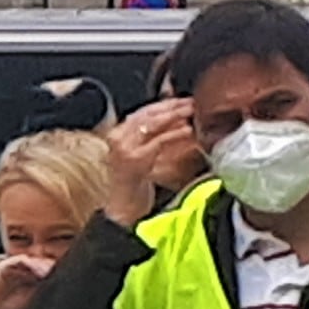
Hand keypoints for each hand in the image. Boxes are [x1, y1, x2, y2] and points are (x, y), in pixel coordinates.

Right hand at [108, 98, 203, 217]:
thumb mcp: (142, 155)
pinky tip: (187, 130)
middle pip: (147, 113)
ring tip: (191, 111)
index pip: (142, 111)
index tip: (181, 100)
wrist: (121, 208)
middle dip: (171, 106)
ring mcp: (123, 148)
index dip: (163, 104)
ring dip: (174, 115)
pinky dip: (174, 134)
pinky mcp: (134, 159)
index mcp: (117, 134)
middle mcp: (117, 137)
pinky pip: (158, 141)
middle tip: (190, 103)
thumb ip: (153, 137)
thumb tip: (176, 119)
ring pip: (151, 123)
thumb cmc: (133, 184)